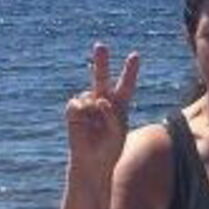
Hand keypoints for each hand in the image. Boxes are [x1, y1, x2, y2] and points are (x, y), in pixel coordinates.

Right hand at [64, 43, 139, 176]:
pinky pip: (77, 103)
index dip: (129, 71)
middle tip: (100, 45)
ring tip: (97, 126)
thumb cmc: (109, 149)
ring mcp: (87, 104)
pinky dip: (83, 111)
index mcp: (119, 106)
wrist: (92, 163)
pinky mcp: (73, 110)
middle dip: (101, 62)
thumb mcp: (117, 134)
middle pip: (101, 77)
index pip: (126, 85)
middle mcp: (102, 100)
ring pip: (90, 94)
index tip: (134, 55)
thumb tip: (98, 100)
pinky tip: (83, 122)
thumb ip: (112, 115)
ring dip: (95, 108)